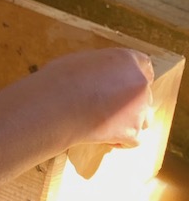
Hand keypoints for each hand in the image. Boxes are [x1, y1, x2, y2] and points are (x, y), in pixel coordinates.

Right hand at [37, 48, 153, 149]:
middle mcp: (139, 82)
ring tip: (105, 123)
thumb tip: (102, 77)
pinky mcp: (134, 132)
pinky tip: (103, 137)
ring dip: (129, 121)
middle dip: (128, 101)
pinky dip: (121, 140)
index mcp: (125, 60)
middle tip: (107, 107)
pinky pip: (135, 139)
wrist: (56, 105)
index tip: (128, 84)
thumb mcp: (81, 62)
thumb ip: (102, 69)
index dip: (136, 75)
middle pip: (143, 93)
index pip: (144, 65)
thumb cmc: (60, 80)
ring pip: (144, 117)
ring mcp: (139, 108)